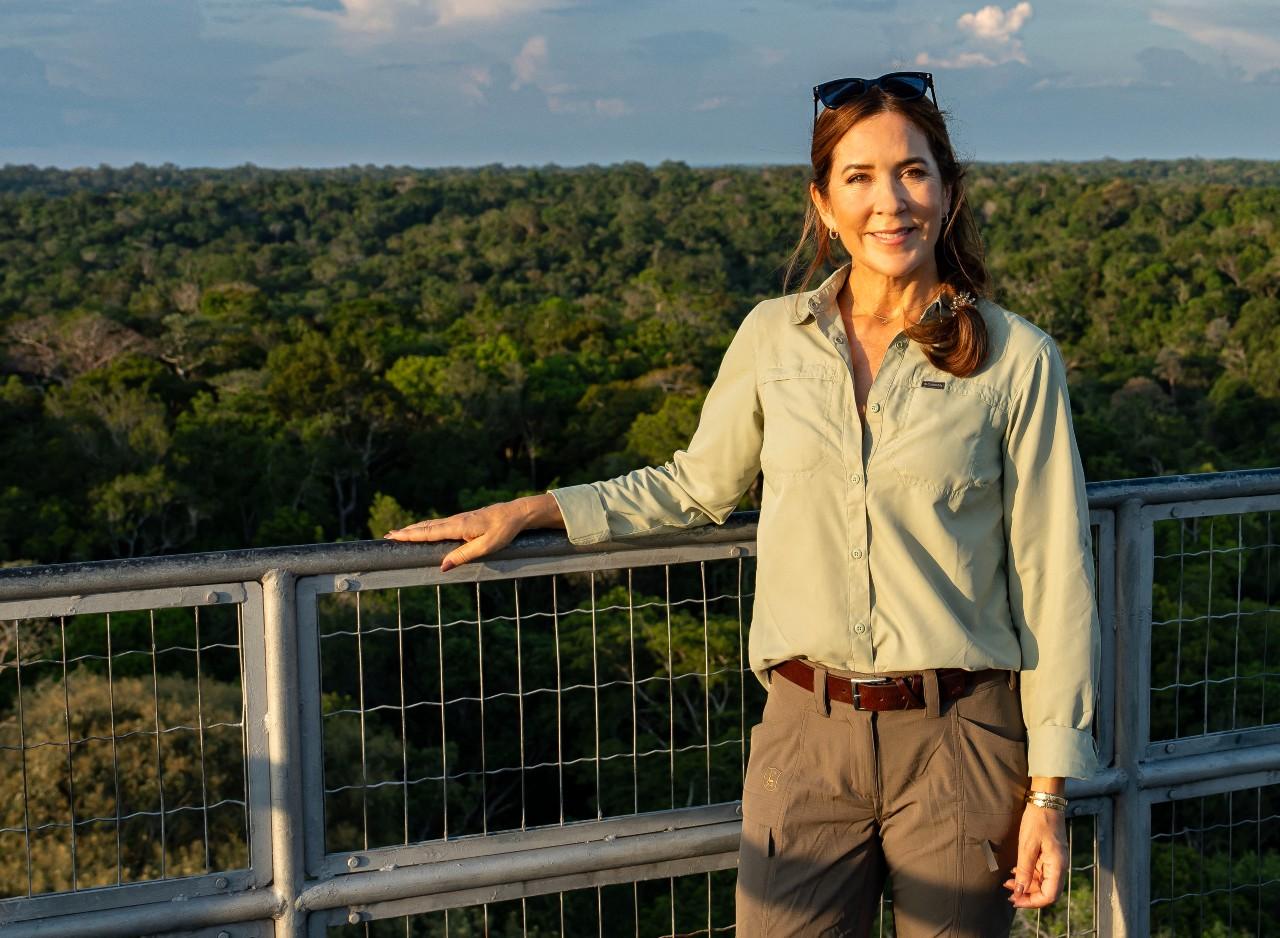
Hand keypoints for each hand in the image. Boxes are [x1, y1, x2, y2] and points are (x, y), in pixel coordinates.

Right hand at [383, 500, 533, 571]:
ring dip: (415, 528)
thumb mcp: (486, 546)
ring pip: (432, 524)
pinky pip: (441, 524)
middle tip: (388, 535)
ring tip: (401, 532)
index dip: (410, 535)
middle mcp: (455, 521)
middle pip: (426, 526)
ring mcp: (459, 519)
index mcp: (458, 526)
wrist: (516, 513)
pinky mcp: (465, 520)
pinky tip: (426, 529)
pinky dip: (427, 526)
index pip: (429, 532)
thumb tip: (442, 567)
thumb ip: (463, 555)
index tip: (393, 536)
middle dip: (407, 531)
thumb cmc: (503, 531)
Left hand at [1003, 804, 1067, 908]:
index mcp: (1057, 866)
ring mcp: (1055, 860)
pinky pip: (1040, 872)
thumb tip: (1019, 891)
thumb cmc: (1037, 821)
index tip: (1015, 900)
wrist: (1045, 801)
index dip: (1032, 902)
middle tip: (1008, 892)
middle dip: (1027, 894)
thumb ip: (1023, 870)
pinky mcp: (1049, 855)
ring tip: (1008, 882)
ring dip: (1026, 885)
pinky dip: (1028, 875)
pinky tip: (1015, 872)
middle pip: (1046, 891)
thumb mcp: (1027, 846)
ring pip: (1042, 882)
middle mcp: (1059, 866)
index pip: (1049, 895)